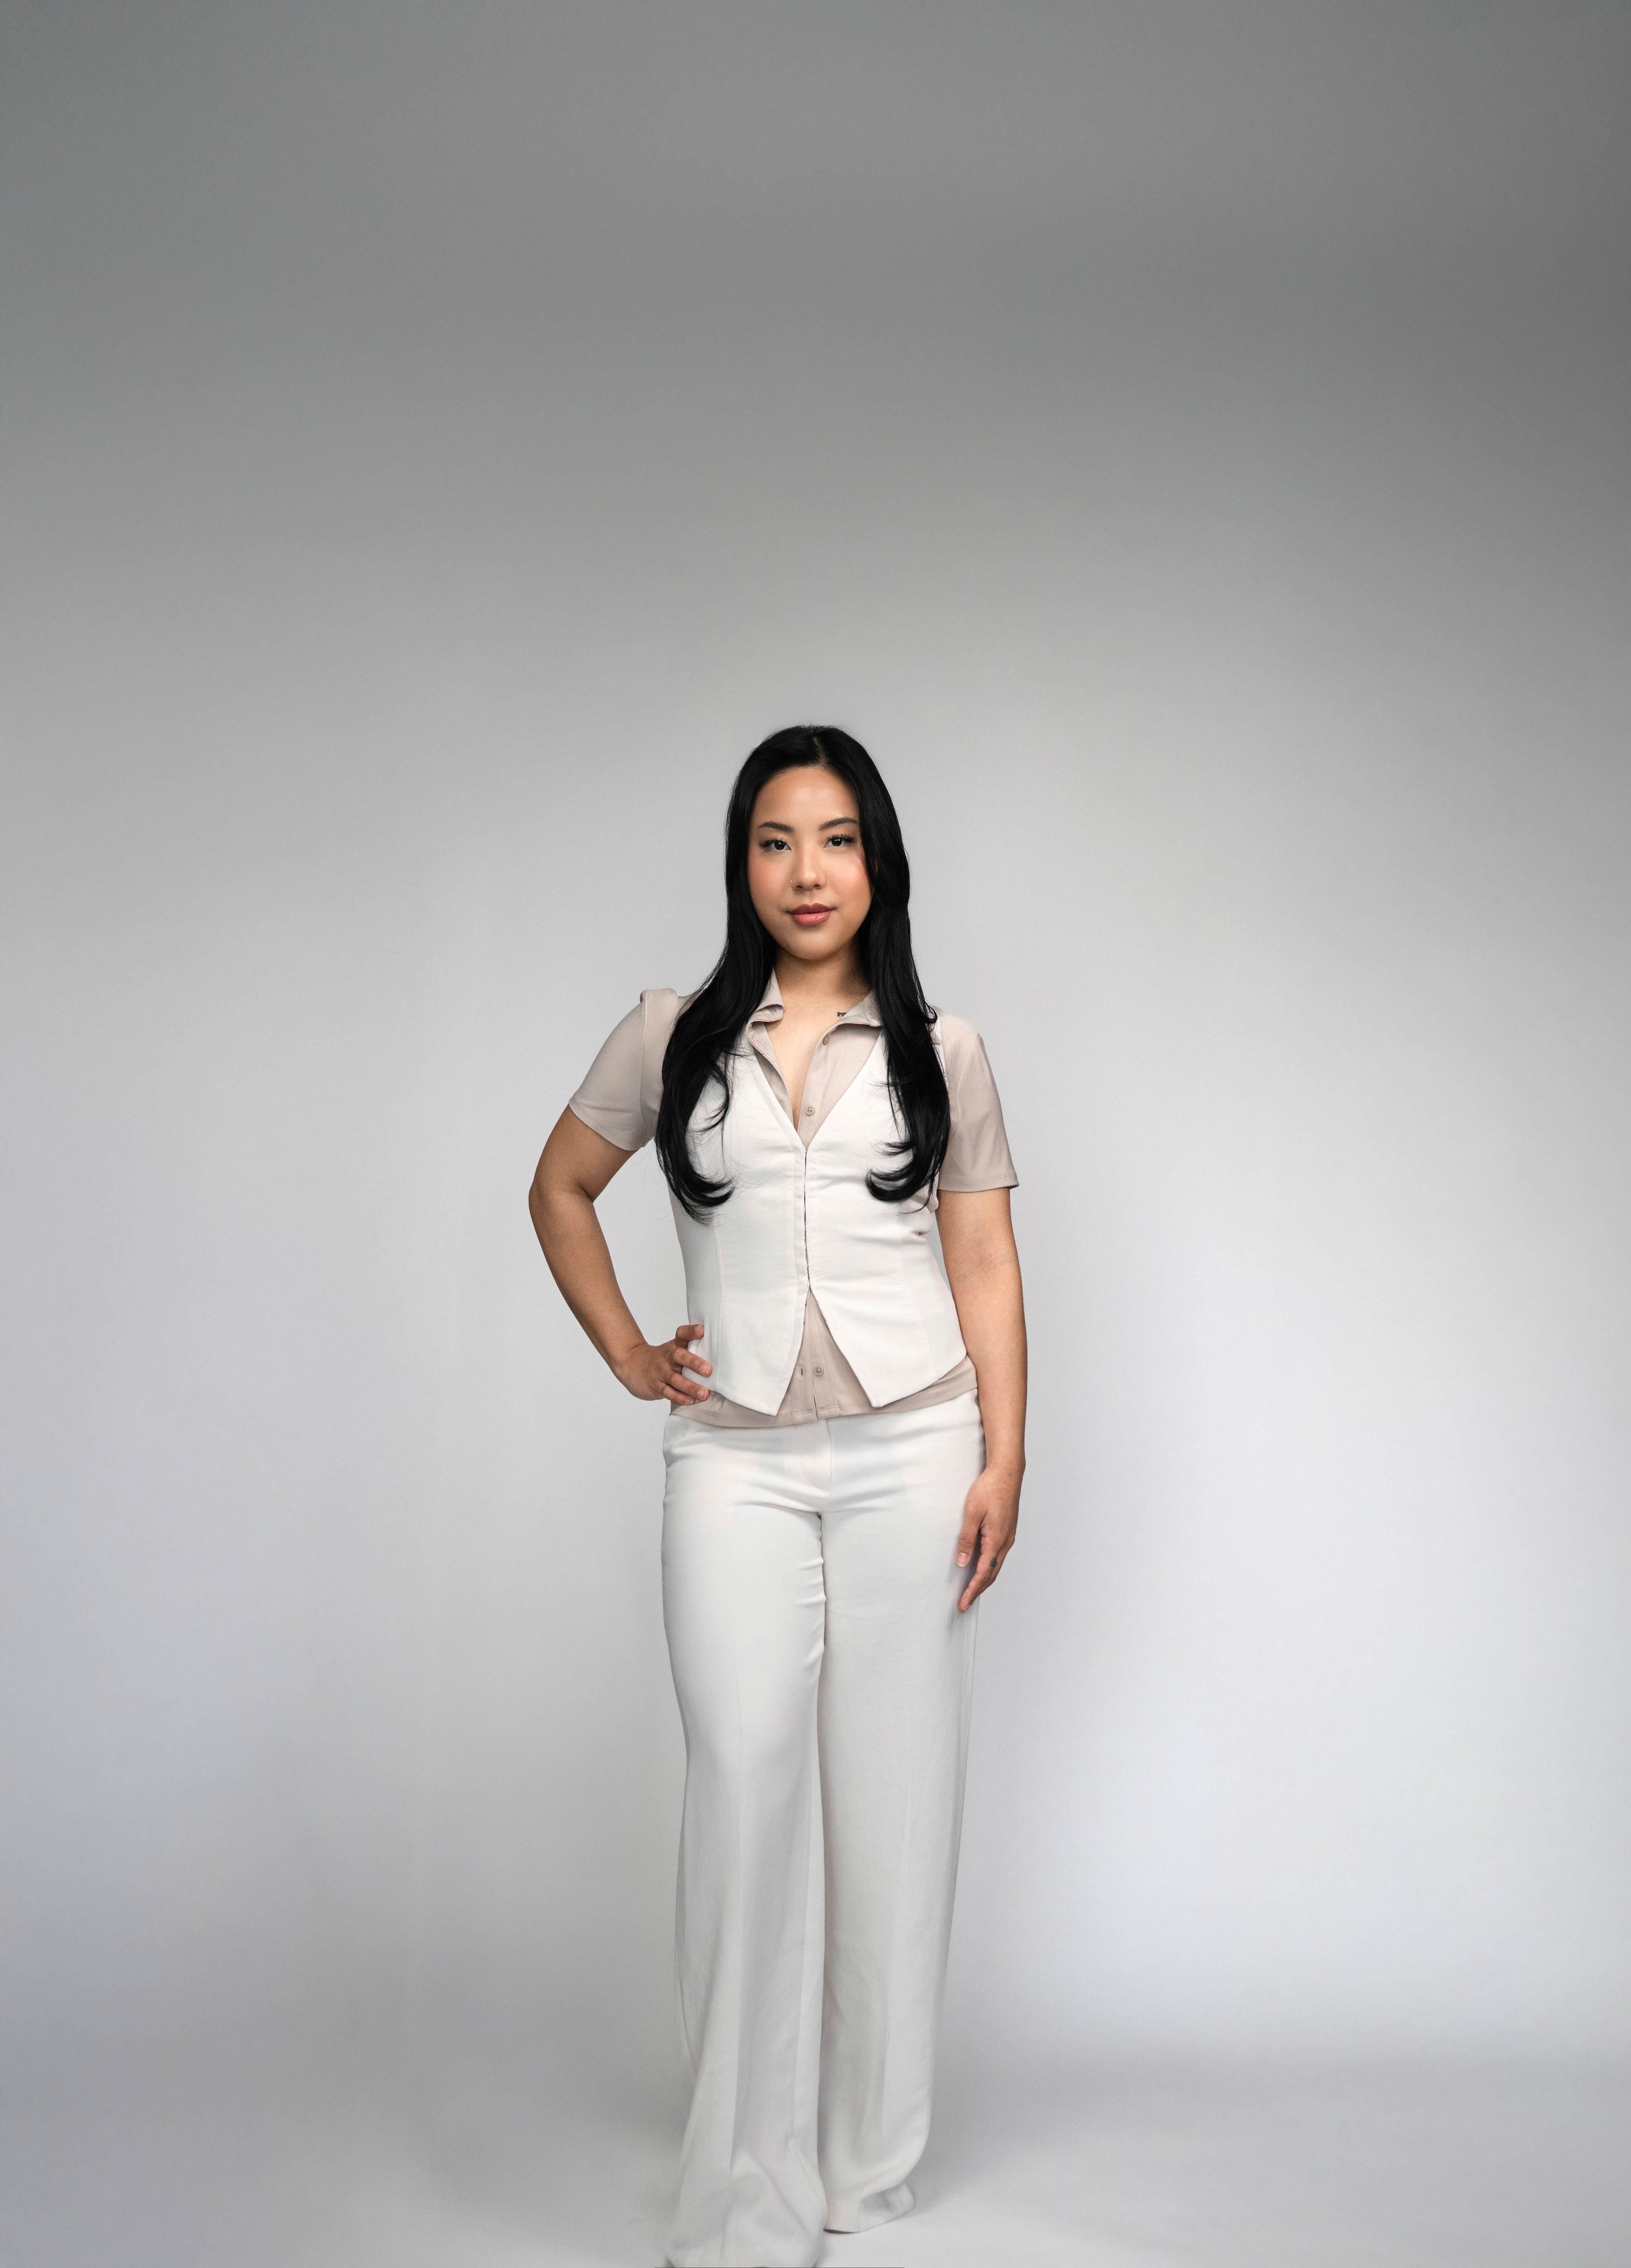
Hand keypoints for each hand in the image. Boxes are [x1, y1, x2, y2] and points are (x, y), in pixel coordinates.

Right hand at [616, 1322, 713, 1406]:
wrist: (630, 1365)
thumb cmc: (661, 1359)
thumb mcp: (672, 1350)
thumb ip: (691, 1352)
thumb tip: (721, 1359)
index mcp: (673, 1346)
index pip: (682, 1334)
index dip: (691, 1331)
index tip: (702, 1330)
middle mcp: (667, 1357)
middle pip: (680, 1356)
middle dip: (695, 1363)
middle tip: (709, 1370)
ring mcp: (660, 1372)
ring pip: (675, 1379)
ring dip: (691, 1387)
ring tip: (704, 1394)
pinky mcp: (655, 1386)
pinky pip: (668, 1392)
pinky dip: (679, 1397)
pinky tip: (691, 1401)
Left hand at [954, 1463, 1019, 1612]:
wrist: (1007, 1473)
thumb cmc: (989, 1489)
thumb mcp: (971, 1514)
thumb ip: (966, 1539)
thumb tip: (962, 1562)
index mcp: (997, 1540)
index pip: (983, 1574)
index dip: (972, 1591)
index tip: (963, 1603)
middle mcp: (1005, 1542)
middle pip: (991, 1574)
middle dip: (977, 1591)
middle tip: (964, 1603)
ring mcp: (1008, 1537)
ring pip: (995, 1566)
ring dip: (983, 1580)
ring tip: (970, 1590)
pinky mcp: (1007, 1531)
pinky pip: (998, 1556)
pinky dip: (988, 1567)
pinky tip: (981, 1568)